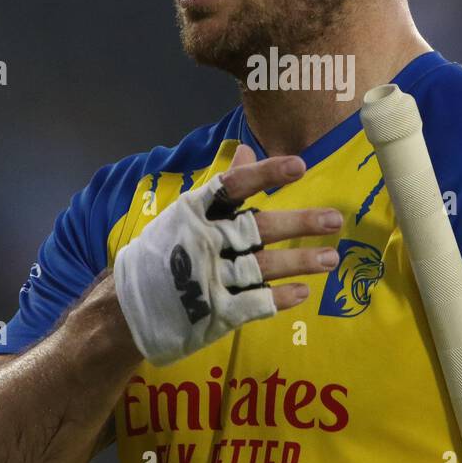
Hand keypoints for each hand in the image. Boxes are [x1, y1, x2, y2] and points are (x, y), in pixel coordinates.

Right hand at [113, 145, 340, 365]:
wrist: (126, 308)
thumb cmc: (164, 252)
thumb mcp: (185, 214)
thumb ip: (222, 186)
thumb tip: (249, 150)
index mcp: (195, 212)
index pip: (234, 187)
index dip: (267, 175)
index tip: (299, 167)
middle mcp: (203, 241)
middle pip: (257, 228)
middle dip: (298, 224)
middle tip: (335, 220)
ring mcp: (208, 278)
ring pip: (262, 266)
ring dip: (300, 261)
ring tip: (331, 259)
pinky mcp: (213, 312)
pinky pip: (254, 302)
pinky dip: (279, 297)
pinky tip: (303, 292)